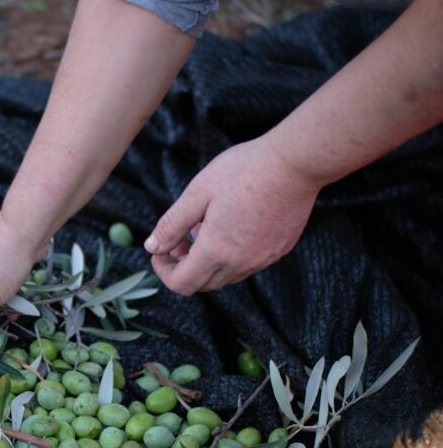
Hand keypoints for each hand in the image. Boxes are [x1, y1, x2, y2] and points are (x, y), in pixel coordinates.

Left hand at [144, 138, 321, 294]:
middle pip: (202, 284)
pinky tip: (229, 225)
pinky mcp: (279, 250)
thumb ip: (171, 225)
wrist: (295, 162)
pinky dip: (229, 256)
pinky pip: (247, 265)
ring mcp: (264, 259)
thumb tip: (152, 247)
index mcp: (216, 251)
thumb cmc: (243, 171)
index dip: (163, 272)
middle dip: (183, 266)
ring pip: (225, 276)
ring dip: (206, 261)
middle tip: (179, 237)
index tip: (160, 250)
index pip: (181, 284)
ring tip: (202, 227)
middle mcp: (241, 263)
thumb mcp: (196, 194)